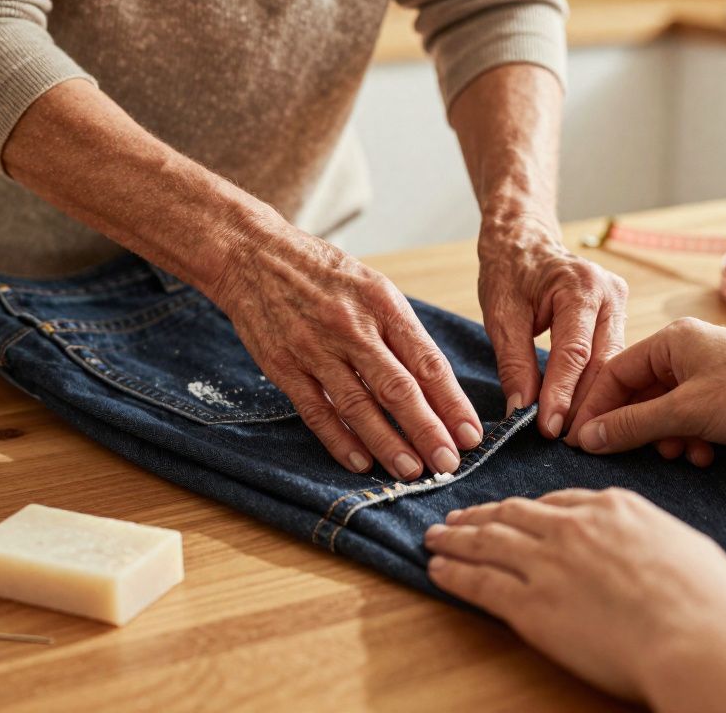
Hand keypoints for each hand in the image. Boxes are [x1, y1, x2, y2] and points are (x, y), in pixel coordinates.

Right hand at [213, 215, 482, 479]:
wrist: (253, 254)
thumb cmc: (321, 271)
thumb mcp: (371, 285)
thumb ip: (399, 332)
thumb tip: (435, 385)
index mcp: (383, 304)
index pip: (427, 362)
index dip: (452, 403)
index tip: (472, 434)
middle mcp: (352, 326)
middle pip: (398, 389)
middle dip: (428, 431)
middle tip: (450, 464)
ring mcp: (315, 348)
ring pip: (359, 406)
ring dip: (388, 443)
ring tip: (411, 471)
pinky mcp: (283, 366)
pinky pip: (317, 410)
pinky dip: (339, 440)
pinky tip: (360, 462)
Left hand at [425, 489, 725, 712]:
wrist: (700, 637)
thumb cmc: (712, 603)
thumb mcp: (686, 548)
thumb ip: (654, 542)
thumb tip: (654, 554)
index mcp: (614, 508)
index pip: (557, 502)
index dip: (527, 509)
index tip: (512, 511)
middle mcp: (573, 527)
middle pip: (513, 513)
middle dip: (481, 515)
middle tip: (457, 517)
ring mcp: (547, 563)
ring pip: (487, 541)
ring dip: (456, 538)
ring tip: (435, 537)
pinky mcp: (530, 604)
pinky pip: (479, 581)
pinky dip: (453, 572)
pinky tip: (437, 570)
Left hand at [477, 219, 627, 438]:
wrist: (525, 240)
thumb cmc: (509, 271)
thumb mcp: (501, 315)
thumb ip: (513, 363)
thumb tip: (520, 411)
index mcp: (580, 286)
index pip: (574, 352)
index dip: (562, 394)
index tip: (549, 429)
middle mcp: (610, 293)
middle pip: (603, 363)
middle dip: (584, 406)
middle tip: (565, 442)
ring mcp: (620, 304)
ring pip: (613, 365)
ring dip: (595, 401)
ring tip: (574, 435)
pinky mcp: (619, 316)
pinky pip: (612, 359)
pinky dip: (599, 387)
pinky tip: (588, 415)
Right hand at [564, 318, 725, 466]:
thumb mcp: (687, 413)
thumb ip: (632, 425)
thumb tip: (587, 438)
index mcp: (672, 341)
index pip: (613, 373)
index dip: (594, 410)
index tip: (579, 443)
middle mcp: (688, 355)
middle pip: (637, 395)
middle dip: (633, 428)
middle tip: (624, 456)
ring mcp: (710, 380)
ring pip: (664, 414)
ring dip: (666, 440)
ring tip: (680, 454)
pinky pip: (692, 425)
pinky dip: (691, 442)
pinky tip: (705, 456)